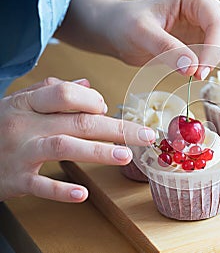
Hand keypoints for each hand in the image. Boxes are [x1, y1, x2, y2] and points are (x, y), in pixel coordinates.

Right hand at [0, 77, 154, 201]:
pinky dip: (61, 190)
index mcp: (27, 104)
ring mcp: (20, 152)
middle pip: (78, 122)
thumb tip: (88, 84)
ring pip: (64, 147)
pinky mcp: (14, 179)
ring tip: (125, 156)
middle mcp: (25, 125)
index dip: (90, 100)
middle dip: (116, 128)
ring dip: (98, 152)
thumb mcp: (19, 103)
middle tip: (145, 135)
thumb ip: (52, 92)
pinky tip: (83, 194)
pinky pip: (40, 185)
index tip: (107, 108)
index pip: (64, 94)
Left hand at [108, 0, 219, 85]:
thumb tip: (192, 68)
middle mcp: (210, 9)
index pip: (219, 23)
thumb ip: (165, 48)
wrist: (120, 29)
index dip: (215, 50)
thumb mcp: (140, 33)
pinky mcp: (211, 43)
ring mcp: (213, 26)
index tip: (200, 73)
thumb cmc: (127, 24)